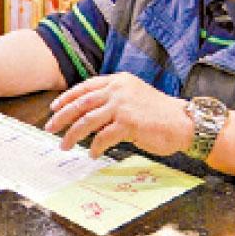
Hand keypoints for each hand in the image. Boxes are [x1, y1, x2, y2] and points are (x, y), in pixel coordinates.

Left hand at [44, 74, 193, 157]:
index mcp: (119, 81)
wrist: (184, 122)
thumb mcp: (134, 97)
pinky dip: (95, 147)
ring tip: (65, 145)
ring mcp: (123, 105)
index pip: (85, 87)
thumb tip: (88, 114)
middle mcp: (118, 90)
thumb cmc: (160, 114)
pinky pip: (103, 137)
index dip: (67, 98)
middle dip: (62, 117)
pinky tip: (93, 154)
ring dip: (73, 135)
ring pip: (87, 121)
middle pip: (81, 103)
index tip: (54, 108)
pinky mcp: (128, 123)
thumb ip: (113, 100)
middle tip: (49, 128)